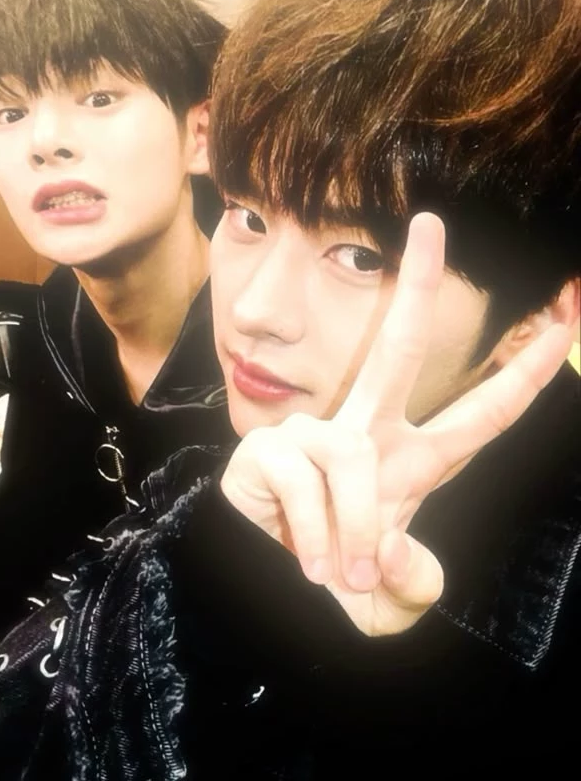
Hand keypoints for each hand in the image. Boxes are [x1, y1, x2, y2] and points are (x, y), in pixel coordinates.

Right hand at [221, 213, 571, 636]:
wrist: (266, 589)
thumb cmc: (340, 580)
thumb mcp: (392, 596)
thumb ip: (413, 583)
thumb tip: (395, 547)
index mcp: (414, 461)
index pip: (483, 413)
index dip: (527, 373)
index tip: (566, 319)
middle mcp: (367, 433)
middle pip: (397, 347)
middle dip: (419, 284)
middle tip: (430, 222)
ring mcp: (317, 435)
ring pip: (355, 463)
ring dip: (355, 531)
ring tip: (342, 575)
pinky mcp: (272, 448)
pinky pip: (306, 487)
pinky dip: (315, 537)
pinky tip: (308, 562)